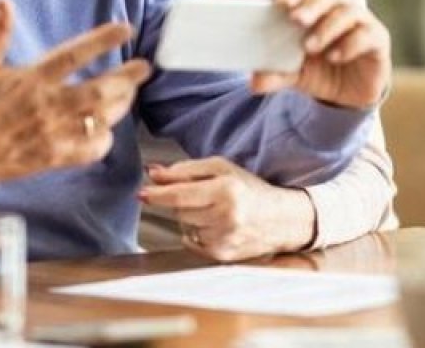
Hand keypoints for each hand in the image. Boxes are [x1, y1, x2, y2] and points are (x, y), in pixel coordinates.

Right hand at [0, 0, 151, 181]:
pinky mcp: (53, 158)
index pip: (73, 55)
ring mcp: (52, 135)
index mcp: (29, 80)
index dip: (101, 40)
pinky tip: (107, 128)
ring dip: (120, 105)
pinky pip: (89, 151)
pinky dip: (103, 140)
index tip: (125, 28)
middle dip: (127, 78)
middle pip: (98, 91)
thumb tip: (4, 0)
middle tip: (145, 67)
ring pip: (99, 119)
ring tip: (130, 92)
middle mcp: (45, 107)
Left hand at [138, 157, 316, 260]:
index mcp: (226, 191)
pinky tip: (218, 226)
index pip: (181, 194)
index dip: (158, 194)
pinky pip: (192, 242)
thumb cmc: (249, 189)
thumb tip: (153, 173)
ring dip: (192, 217)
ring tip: (216, 211)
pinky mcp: (222, 256)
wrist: (282, 220)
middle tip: (202, 195)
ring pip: (185, 226)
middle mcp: (226, 217)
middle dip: (180, 201)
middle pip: (179, 210)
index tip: (141, 193)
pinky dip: (198, 233)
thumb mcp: (221, 169)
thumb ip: (185, 170)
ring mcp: (224, 239)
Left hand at [250, 0, 391, 108]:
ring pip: (347, 12)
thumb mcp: (294, 74)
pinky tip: (334, 57)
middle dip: (311, 5)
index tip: (279, 3)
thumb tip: (254, 82)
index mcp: (315, 6)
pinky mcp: (378, 39)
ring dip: (327, 28)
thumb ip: (276, 74)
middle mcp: (339, 7)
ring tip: (310, 47)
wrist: (349, 95)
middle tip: (296, 19)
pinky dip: (349, 44)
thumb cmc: (319, 71)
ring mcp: (361, 21)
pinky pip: (367, 35)